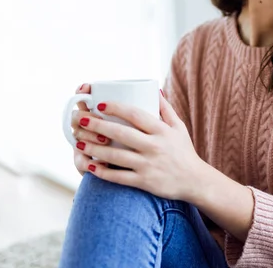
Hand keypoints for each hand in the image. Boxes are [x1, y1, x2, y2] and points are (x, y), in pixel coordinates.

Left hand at [73, 90, 204, 201]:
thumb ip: (166, 109)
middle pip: (121, 134)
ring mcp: (148, 165)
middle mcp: (154, 146)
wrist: (194, 181)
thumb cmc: (184, 152)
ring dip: (93, 149)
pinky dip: (102, 172)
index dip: (116, 108)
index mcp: (162, 131)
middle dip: (97, 125)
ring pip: (115, 156)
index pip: (135, 114)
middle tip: (80, 119)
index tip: (100, 104)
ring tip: (78, 142)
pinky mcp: (144, 182)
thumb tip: (154, 90)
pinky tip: (89, 165)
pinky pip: (119, 177)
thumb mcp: (179, 127)